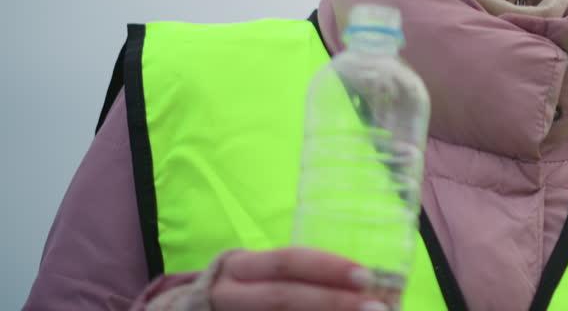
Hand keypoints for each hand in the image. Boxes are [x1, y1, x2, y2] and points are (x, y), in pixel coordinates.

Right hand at [210, 247, 389, 310]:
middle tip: (376, 308)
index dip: (327, 268)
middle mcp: (229, 292)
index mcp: (241, 266)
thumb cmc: (245, 286)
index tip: (366, 276)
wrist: (191, 310)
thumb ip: (302, 276)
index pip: (287, 261)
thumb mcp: (263, 274)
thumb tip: (368, 283)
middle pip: (283, 297)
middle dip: (331, 302)